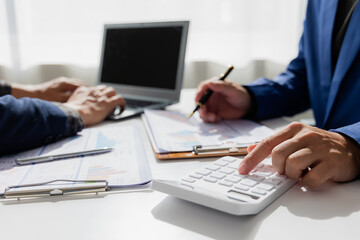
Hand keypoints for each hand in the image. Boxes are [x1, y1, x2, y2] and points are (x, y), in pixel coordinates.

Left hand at [11, 77, 86, 101]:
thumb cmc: (45, 97)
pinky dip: (76, 87)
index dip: (88, 89)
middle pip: (79, 82)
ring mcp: (61, 82)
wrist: (33, 93)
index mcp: (66, 83)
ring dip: (81, 87)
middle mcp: (64, 80)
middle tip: (93, 92)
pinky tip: (77, 92)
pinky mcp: (58, 84)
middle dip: (86, 87)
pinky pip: (71, 84)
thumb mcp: (60, 98)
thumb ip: (71, 97)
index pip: (81, 85)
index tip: (94, 93)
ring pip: (75, 82)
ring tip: (87, 92)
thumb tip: (80, 97)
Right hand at [64, 85, 124, 125]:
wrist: (74, 113)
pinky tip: (122, 107)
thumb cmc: (70, 112)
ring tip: (115, 103)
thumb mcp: (70, 102)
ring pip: (112, 91)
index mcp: (84, 90)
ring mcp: (102, 96)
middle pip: (104, 88)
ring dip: (114, 96)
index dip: (97, 94)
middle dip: (107, 93)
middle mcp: (94, 91)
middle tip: (108, 100)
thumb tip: (75, 107)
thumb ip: (75, 101)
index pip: (93, 89)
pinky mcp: (108, 103)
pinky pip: (119, 99)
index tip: (97, 99)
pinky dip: (122, 103)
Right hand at [195, 78, 251, 121]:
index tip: (198, 100)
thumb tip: (209, 83)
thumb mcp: (232, 90)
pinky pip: (206, 117)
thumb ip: (221, 86)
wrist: (246, 106)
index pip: (202, 88)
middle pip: (199, 100)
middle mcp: (210, 95)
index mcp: (214, 86)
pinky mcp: (213, 112)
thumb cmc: (241, 95)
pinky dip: (209, 119)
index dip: (198, 94)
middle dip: (200, 108)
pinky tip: (217, 119)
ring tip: (214, 118)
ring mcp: (211, 104)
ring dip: (205, 115)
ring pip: (202, 110)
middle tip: (205, 113)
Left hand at [238, 122, 359, 188]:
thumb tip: (250, 149)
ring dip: (292, 175)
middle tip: (285, 170)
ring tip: (299, 173)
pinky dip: (305, 184)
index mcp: (293, 130)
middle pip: (278, 155)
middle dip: (278, 167)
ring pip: (293, 165)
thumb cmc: (317, 146)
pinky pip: (310, 179)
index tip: (242, 169)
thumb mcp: (295, 139)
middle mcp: (306, 136)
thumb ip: (273, 144)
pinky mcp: (332, 163)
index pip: (267, 143)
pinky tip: (309, 179)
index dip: (252, 158)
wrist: (350, 148)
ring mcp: (320, 148)